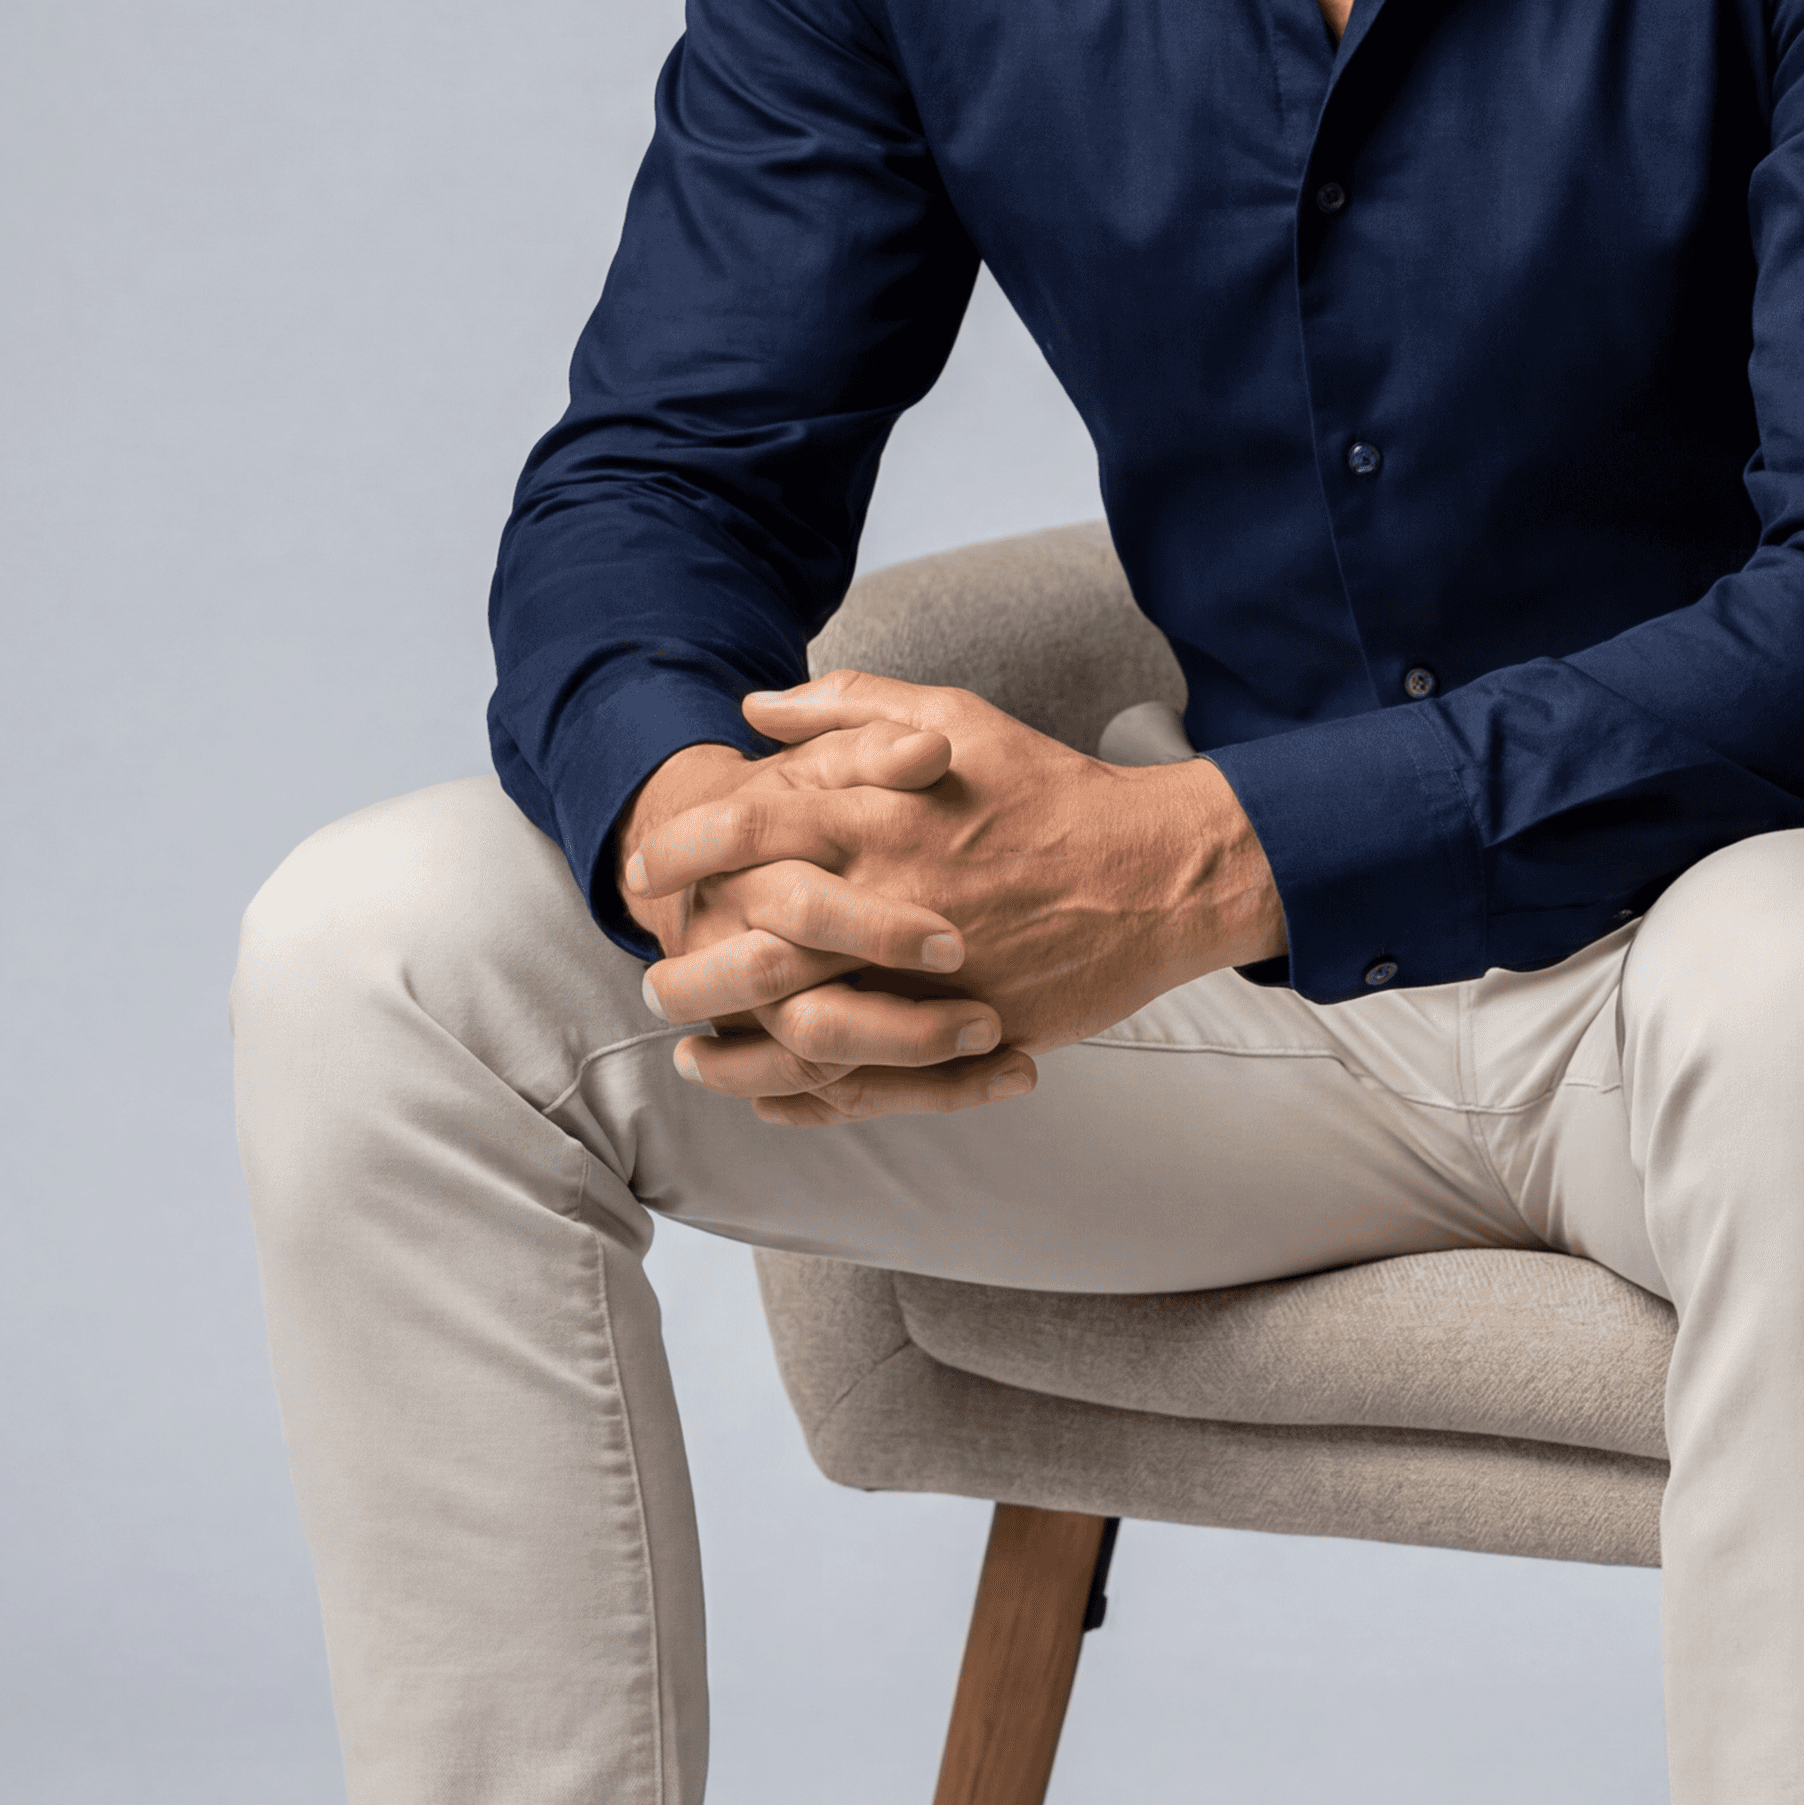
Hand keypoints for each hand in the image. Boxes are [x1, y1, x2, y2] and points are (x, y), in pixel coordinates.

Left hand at [623, 668, 1284, 1126]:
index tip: (646, 869)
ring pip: (801, 1028)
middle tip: (655, 974)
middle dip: (689, 967)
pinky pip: (869, 1083)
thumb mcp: (955, 717)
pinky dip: (808, 1097)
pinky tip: (771, 1094)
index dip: (682, 850)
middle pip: (755, 942)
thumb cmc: (1050, 790)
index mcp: (882, 817)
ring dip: (733, 1050)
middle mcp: (895, 898)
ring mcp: (930, 979)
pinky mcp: (965, 1036)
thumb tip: (756, 708)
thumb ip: (849, 707)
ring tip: (694, 1054)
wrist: (1157, 871)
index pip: (746, 828)